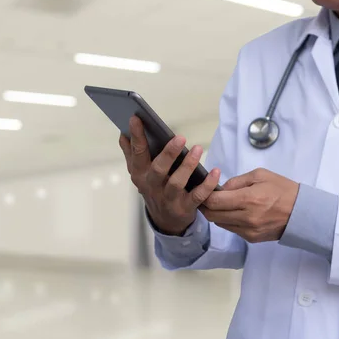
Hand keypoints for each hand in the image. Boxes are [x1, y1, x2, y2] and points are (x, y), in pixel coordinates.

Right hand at [119, 116, 220, 235]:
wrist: (165, 221)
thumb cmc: (154, 188)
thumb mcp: (140, 172)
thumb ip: (132, 153)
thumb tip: (123, 133)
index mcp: (140, 173)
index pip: (137, 153)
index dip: (136, 136)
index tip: (136, 118)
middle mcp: (152, 186)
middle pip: (158, 169)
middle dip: (168, 154)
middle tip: (180, 137)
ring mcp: (168, 198)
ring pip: (177, 183)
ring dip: (188, 166)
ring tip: (198, 149)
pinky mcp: (184, 208)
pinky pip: (197, 196)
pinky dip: (207, 185)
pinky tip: (215, 172)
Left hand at [201, 168, 298, 242]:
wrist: (302, 213)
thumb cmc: (282, 189)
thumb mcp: (260, 175)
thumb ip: (236, 181)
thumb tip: (220, 188)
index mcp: (248, 199)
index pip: (214, 201)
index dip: (204, 195)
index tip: (204, 188)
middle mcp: (246, 218)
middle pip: (212, 215)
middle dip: (205, 206)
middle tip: (206, 197)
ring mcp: (248, 230)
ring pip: (219, 223)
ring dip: (216, 213)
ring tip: (221, 203)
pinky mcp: (251, 238)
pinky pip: (231, 229)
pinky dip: (228, 220)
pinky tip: (234, 212)